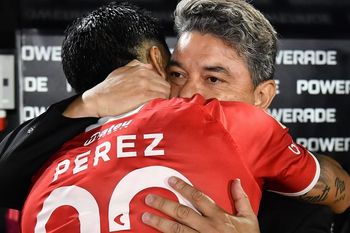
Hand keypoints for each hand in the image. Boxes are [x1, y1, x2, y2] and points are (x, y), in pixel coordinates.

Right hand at [64, 60, 169, 117]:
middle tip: (159, 103)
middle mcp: (144, 73)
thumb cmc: (108, 89)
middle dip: (164, 94)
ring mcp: (145, 83)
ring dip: (163, 100)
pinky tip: (154, 108)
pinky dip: (160, 104)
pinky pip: (160, 98)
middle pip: (165, 85)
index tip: (157, 95)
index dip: (160, 88)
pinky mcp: (144, 94)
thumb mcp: (121, 71)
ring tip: (157, 107)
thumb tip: (145, 66)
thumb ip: (134, 67)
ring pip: (165, 92)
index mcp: (140, 67)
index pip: (161, 77)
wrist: (98, 99)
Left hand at [142, 177, 259, 232]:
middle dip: (164, 205)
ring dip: (160, 223)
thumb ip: (241, 199)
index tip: (170, 180)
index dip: (184, 188)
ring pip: (177, 230)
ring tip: (145, 216)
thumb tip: (236, 181)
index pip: (198, 198)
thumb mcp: (249, 218)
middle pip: (182, 213)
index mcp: (219, 217)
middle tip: (149, 198)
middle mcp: (208, 228)